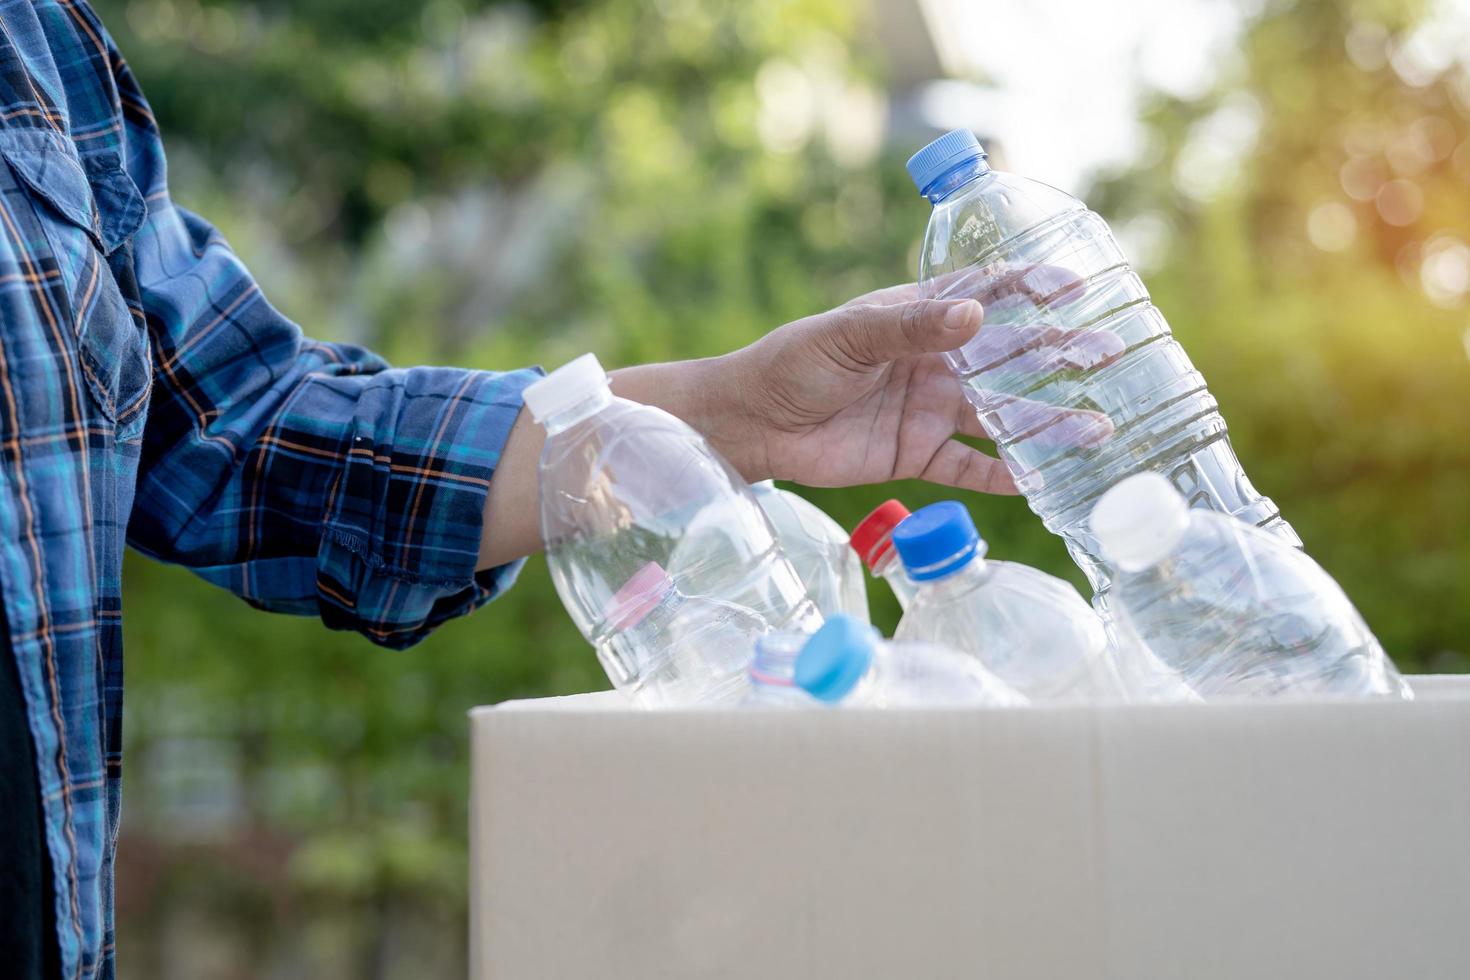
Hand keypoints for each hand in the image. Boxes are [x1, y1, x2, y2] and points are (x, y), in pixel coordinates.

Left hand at [697, 268, 1115, 495]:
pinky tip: (1042, 479)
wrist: (753, 423)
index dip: (1030, 288)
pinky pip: (969, 465)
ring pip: (1000, 416)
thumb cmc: (793, 363)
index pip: (984, 294)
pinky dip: (1003, 473)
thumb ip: (909, 328)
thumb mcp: (847, 336)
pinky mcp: (916, 453)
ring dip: (1046, 422)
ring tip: (1097, 429)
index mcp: (918, 318)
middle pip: (1008, 357)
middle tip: (1108, 355)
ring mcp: (930, 408)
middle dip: (1058, 355)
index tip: (1075, 287)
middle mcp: (935, 360)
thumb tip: (976, 314)